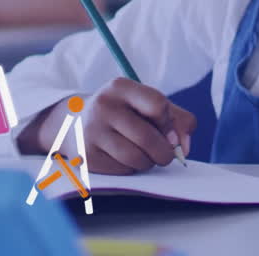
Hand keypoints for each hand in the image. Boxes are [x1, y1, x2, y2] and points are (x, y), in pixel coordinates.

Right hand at [68, 79, 195, 174]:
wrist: (75, 122)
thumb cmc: (123, 113)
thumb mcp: (147, 104)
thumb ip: (176, 119)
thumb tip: (184, 148)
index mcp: (121, 87)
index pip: (157, 104)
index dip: (169, 124)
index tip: (170, 134)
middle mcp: (103, 106)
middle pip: (148, 138)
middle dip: (164, 153)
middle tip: (165, 155)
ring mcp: (92, 132)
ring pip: (136, 158)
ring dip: (148, 163)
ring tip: (144, 156)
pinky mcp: (86, 156)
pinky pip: (122, 170)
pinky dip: (131, 169)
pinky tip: (124, 159)